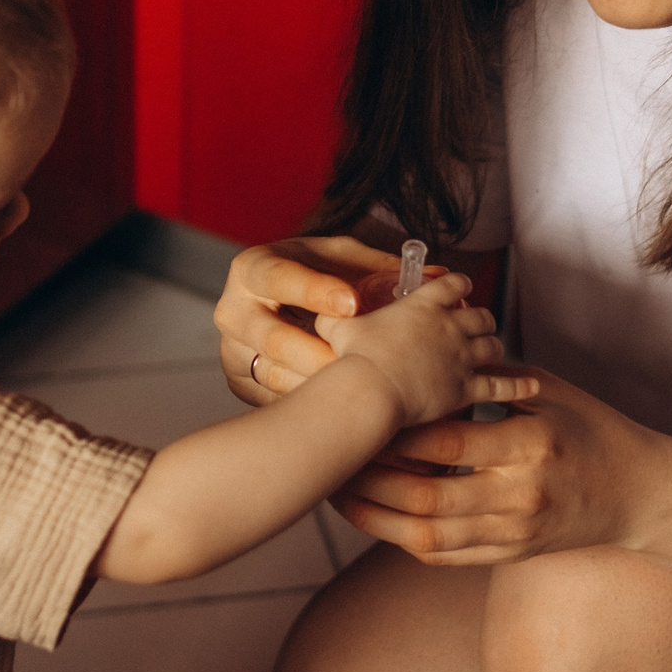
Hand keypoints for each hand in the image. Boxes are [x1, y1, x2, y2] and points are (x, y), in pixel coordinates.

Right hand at [215, 234, 402, 404]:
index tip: (353, 305)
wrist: (269, 304)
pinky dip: (310, 407)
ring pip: (274, 377)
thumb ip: (378, 267)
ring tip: (364, 392)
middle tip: (363, 363)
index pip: (280, 278)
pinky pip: (274, 401)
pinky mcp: (240, 383)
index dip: (316, 292)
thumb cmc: (310, 275)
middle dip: (321, 355)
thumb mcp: (337, 261)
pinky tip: (344, 409)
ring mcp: (232, 350)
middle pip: (273, 339)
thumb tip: (440, 277)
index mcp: (253, 268)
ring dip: (319, 387)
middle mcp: (233, 310)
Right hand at [322, 273, 537, 426]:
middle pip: (479, 315)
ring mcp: (462, 357)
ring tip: (492, 351)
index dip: (459, 284)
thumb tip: (321, 309)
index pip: (453, 284)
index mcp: (423, 304)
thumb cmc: (351, 359)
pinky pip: (501, 385)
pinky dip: (518, 384)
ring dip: (493, 347)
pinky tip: (531, 385)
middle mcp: (449, 326)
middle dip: (480, 319)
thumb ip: (335, 313)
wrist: (369, 391)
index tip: (460, 286)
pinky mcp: (467, 388)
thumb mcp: (337, 325)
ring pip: (492, 346)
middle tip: (476, 325)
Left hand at [333, 367, 664, 562]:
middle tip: (332, 460)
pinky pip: (447, 556)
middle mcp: (522, 494)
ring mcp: (517, 531)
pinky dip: (404, 539)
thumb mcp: (553, 391)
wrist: (642, 495)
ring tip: (338, 493)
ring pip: (428, 535)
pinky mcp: (512, 554)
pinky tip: (374, 518)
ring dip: (376, 516)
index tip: (357, 416)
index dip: (395, 433)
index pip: (447, 441)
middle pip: (427, 494)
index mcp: (531, 444)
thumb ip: (493, 377)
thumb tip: (432, 351)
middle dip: (371, 480)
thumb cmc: (594, 430)